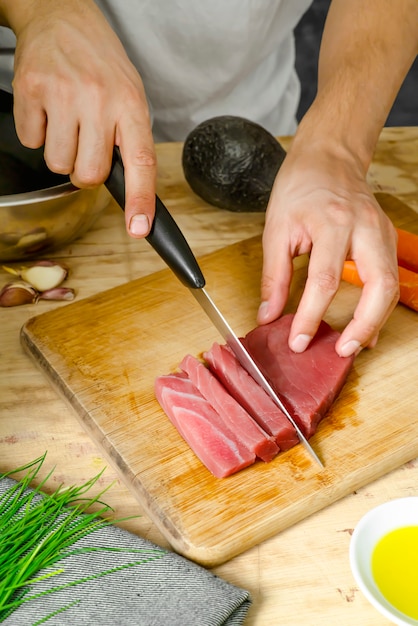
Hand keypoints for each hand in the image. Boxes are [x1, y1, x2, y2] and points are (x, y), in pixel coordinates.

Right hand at [8, 0, 155, 236]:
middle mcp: (99, 100)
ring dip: (61, 152)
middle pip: (90, 175)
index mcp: (131, 104)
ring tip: (67, 120)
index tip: (138, 228)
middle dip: (87, 170)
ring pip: (58, 165)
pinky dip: (38, 132)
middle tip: (87, 143)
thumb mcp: (130, 95)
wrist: (62, 15)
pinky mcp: (30, 91)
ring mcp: (62, 94)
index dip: (141, 200)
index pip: (141, 162)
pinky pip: (31, 142)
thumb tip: (131, 189)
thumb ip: (130, 140)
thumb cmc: (101, 63)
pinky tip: (48, 109)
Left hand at [257, 141, 398, 356]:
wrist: (328, 158)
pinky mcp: (387, 238)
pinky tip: (366, 323)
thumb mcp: (276, 229)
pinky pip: (389, 277)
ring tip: (354, 344)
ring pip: (391, 286)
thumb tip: (268, 315)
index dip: (310, 317)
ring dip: (375, 320)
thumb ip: (275, 276)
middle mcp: (364, 228)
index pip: (324, 281)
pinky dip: (379, 305)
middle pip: (378, 287)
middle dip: (363, 326)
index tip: (297, 341)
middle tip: (343, 351)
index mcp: (332, 223)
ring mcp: (381, 232)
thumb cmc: (299, 188)